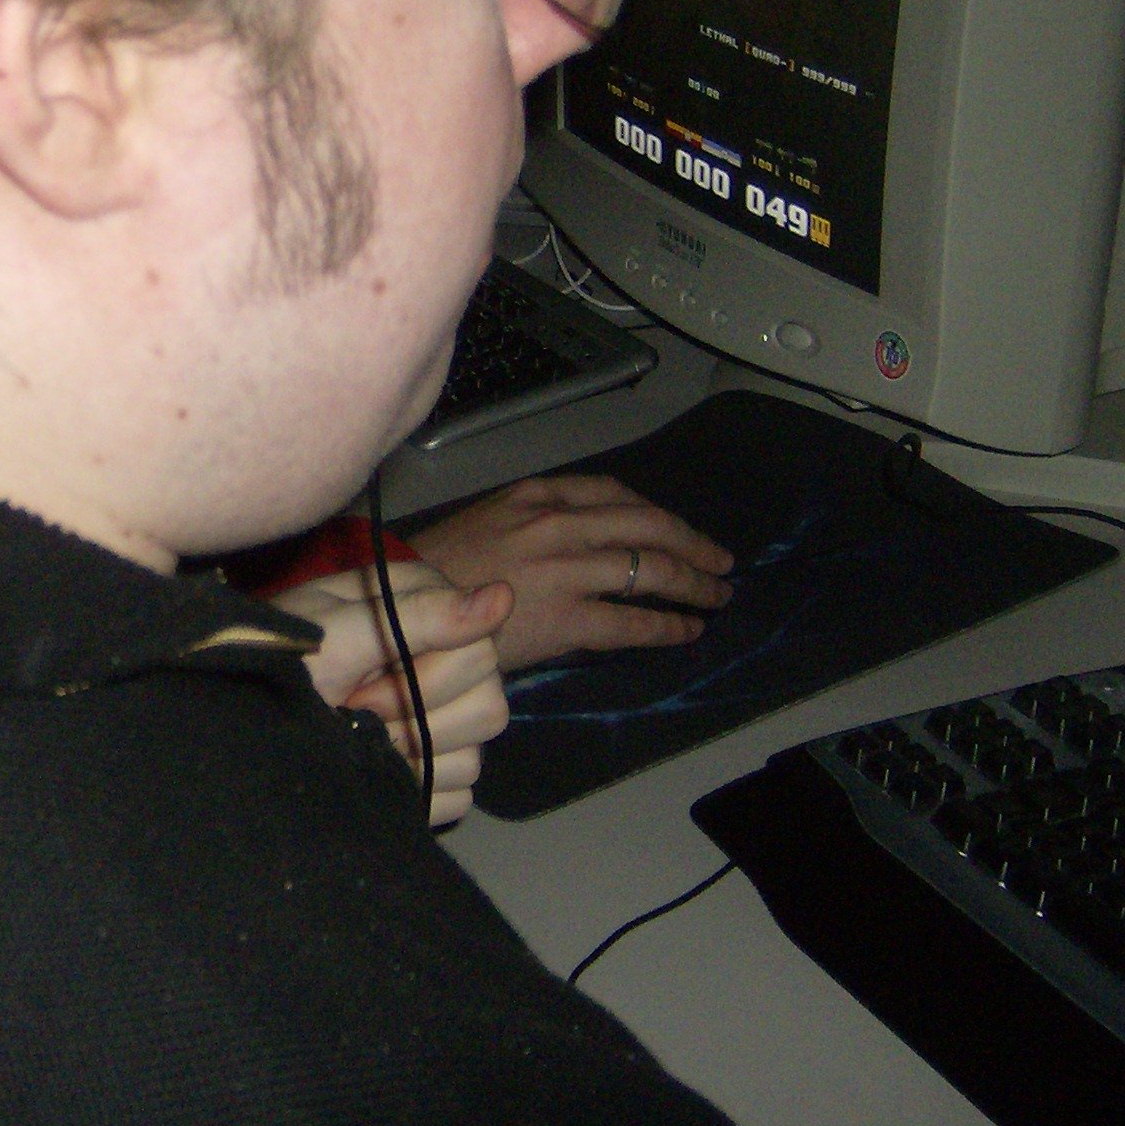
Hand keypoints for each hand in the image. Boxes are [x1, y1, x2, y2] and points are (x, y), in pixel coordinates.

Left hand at [272, 562, 511, 826]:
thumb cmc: (280, 661)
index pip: (479, 653)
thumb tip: (503, 596)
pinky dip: (412, 789)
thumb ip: (418, 617)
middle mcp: (447, 660)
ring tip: (357, 738)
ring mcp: (446, 717)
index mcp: (428, 612)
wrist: (242, 716)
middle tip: (353, 713)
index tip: (359, 685)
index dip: (419, 680)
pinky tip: (373, 770)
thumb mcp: (336, 634)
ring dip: (409, 758)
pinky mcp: (438, 766)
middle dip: (412, 721)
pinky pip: (457, 793)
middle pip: (488, 708)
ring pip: (475, 757)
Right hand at [408, 475, 733, 672]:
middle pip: (648, 526)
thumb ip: (535, 521)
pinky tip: (687, 632)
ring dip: (694, 585)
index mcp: (537, 494)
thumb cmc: (433, 569)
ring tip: (716, 597)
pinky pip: (633, 622)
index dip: (656, 514)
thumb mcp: (485, 519)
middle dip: (693, 544)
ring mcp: (566, 570)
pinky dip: (668, 626)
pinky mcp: (566, 618)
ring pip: (651, 570)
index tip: (675, 529)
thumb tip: (582, 541)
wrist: (404, 607)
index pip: (615, 493)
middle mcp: (559, 523)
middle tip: (720, 561)